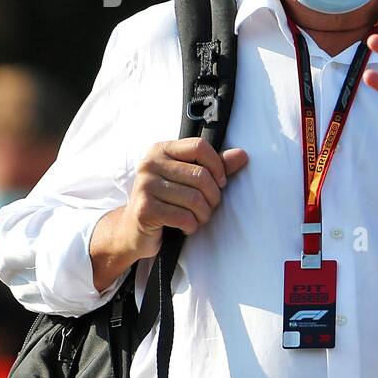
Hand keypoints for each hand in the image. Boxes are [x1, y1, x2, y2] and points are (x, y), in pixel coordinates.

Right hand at [91, 137, 248, 290]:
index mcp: (162, 150)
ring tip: (198, 218)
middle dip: (213, 197)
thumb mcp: (190, 180)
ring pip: (194, 199)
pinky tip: (186, 227)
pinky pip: (184, 217)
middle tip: (208, 207)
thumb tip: (242, 155)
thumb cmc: (168, 201)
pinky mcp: (145, 209)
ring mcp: (145, 186)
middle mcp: (150, 164)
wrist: (134, 231)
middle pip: (200, 175)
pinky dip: (191, 226)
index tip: (220, 182)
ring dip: (203, 214)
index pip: (200, 147)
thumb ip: (216, 166)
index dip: (217, 166)